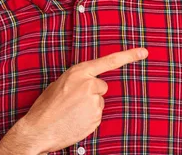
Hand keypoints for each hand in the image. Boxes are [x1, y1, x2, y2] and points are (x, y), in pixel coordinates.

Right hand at [6, 48, 148, 153]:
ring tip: (70, 113)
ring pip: (99, 102)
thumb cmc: (46, 106)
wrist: (38, 130)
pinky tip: (74, 121)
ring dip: (88, 107)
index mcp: (79, 72)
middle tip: (72, 102)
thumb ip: (80, 79)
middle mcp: (89, 85)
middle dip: (91, 93)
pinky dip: (87, 119)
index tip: (144, 52)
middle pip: (101, 86)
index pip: (109, 61)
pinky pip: (96, 116)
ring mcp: (94, 102)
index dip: (128, 56)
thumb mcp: (61, 84)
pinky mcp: (96, 118)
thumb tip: (94, 84)